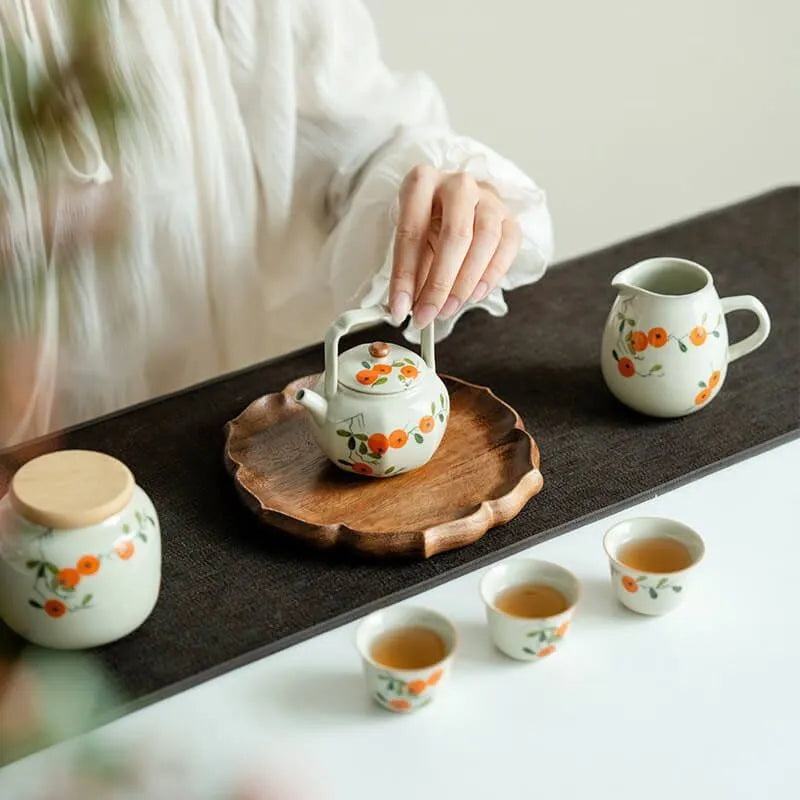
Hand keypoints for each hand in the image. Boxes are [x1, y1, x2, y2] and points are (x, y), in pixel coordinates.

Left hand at [389, 166, 521, 327]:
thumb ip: (409, 270)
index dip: (404, 276)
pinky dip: (491, 276)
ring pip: (485, 239)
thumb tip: (403, 308)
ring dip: (466, 283)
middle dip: (440, 284)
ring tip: (449, 309)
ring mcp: (488, 197)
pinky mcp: (509, 216)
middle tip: (428, 315)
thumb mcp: (411, 241)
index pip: (411, 231)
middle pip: (455, 235)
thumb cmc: (428, 224)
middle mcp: (458, 184)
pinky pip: (507, 246)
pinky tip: (474, 296)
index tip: (399, 309)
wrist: (457, 206)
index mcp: (422, 182)